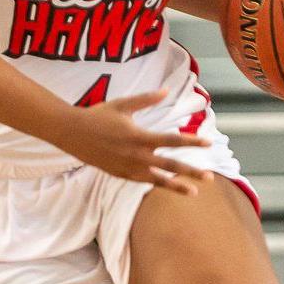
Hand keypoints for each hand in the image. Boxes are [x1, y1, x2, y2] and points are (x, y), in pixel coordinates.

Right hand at [57, 90, 212, 194]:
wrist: (72, 133)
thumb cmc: (98, 115)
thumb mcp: (123, 104)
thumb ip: (146, 99)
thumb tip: (166, 91)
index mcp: (139, 136)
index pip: (172, 140)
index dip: (191, 142)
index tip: (208, 143)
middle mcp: (136, 155)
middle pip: (170, 165)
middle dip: (191, 171)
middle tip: (210, 177)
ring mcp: (128, 168)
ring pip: (158, 180)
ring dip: (177, 185)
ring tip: (194, 192)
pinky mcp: (120, 174)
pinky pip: (143, 181)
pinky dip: (157, 183)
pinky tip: (168, 185)